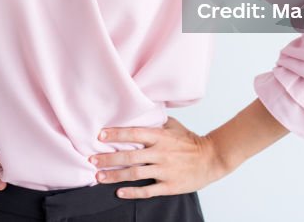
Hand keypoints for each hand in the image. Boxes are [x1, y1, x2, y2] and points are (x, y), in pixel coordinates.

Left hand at [88, 116, 228, 198]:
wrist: (212, 158)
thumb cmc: (190, 141)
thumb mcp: (173, 125)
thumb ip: (156, 120)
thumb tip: (138, 110)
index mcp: (161, 136)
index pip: (134, 133)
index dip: (116, 134)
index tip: (100, 135)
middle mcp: (161, 153)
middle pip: (129, 156)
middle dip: (108, 159)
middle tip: (91, 160)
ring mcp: (165, 170)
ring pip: (135, 174)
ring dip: (115, 176)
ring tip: (99, 177)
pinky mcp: (169, 185)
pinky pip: (148, 190)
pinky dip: (132, 192)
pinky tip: (119, 192)